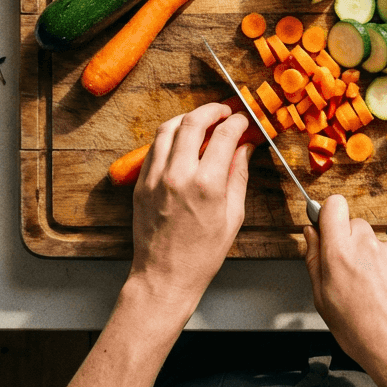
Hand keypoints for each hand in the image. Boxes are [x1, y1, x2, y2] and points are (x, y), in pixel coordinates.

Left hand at [126, 102, 252, 314]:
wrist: (164, 276)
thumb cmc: (202, 254)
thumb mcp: (233, 216)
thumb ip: (239, 175)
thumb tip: (245, 149)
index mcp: (207, 184)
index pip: (224, 135)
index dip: (237, 122)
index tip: (243, 121)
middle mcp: (178, 175)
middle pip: (193, 121)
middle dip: (212, 110)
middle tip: (224, 111)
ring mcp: (155, 177)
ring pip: (168, 128)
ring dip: (188, 118)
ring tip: (202, 121)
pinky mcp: (141, 184)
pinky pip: (154, 147)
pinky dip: (169, 137)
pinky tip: (182, 141)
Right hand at [303, 195, 386, 373]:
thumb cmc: (360, 331)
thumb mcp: (322, 299)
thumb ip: (314, 259)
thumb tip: (310, 233)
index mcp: (340, 253)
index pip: (334, 205)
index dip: (330, 213)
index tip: (328, 226)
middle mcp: (367, 245)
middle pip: (355, 225)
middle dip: (351, 242)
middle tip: (350, 272)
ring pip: (376, 243)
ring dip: (373, 258)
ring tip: (373, 291)